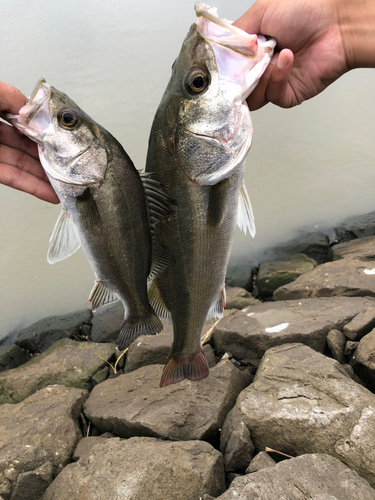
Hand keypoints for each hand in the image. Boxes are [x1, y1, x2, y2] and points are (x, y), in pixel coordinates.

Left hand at [0, 82, 58, 203]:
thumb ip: (9, 95)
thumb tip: (30, 106)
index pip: (22, 118)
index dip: (43, 128)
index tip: (62, 137)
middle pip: (26, 143)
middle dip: (49, 155)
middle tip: (70, 163)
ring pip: (22, 163)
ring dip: (45, 175)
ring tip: (66, 184)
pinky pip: (12, 177)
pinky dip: (32, 186)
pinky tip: (50, 194)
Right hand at [234, 0, 355, 109]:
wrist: (337, 23)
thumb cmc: (306, 10)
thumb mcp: (260, 12)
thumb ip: (236, 33)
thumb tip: (219, 50)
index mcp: (252, 50)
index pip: (228, 69)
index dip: (224, 70)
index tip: (222, 65)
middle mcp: (261, 68)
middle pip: (237, 88)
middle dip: (240, 78)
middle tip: (246, 64)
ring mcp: (274, 83)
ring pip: (252, 98)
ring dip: (258, 79)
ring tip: (270, 57)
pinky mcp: (288, 94)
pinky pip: (273, 97)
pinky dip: (277, 78)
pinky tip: (288, 58)